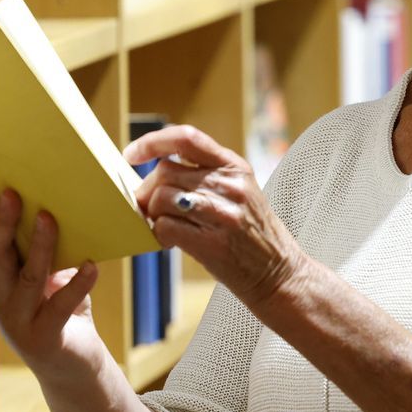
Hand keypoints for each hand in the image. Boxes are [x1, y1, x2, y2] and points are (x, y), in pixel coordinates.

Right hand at [0, 188, 103, 375]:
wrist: (71, 365)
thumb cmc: (58, 309)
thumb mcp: (45, 276)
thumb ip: (38, 249)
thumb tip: (48, 203)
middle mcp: (1, 298)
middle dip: (2, 224)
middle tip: (11, 194)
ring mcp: (20, 320)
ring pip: (28, 278)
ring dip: (39, 247)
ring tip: (49, 218)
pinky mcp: (45, 338)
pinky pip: (61, 307)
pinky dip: (77, 285)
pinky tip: (92, 266)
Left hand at [123, 124, 305, 316]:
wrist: (279, 273)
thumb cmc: (251, 234)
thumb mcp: (239, 192)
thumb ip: (204, 176)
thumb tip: (154, 174)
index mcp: (235, 166)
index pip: (186, 137)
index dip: (152, 141)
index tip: (132, 154)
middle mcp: (230, 185)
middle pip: (165, 171)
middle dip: (148, 190)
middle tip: (149, 208)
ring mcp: (223, 214)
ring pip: (161, 198)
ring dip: (152, 214)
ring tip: (163, 225)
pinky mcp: (212, 243)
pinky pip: (164, 227)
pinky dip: (158, 234)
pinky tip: (170, 241)